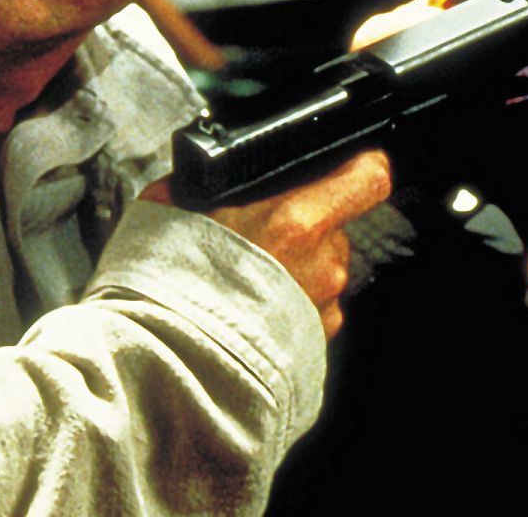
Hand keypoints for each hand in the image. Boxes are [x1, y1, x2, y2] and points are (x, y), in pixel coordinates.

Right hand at [142, 149, 391, 337]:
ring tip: (244, 284)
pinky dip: (287, 309)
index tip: (348, 165)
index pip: (366, 180)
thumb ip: (202, 185)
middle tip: (257, 238)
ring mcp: (321, 310)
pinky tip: (249, 313)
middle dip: (303, 230)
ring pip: (322, 273)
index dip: (359, 168)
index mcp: (295, 223)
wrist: (161, 362)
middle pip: (335, 231)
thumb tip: (201, 175)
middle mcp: (321, 267)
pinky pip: (310, 313)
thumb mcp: (170, 207)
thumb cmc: (165, 286)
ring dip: (294, 272)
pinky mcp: (314, 346)